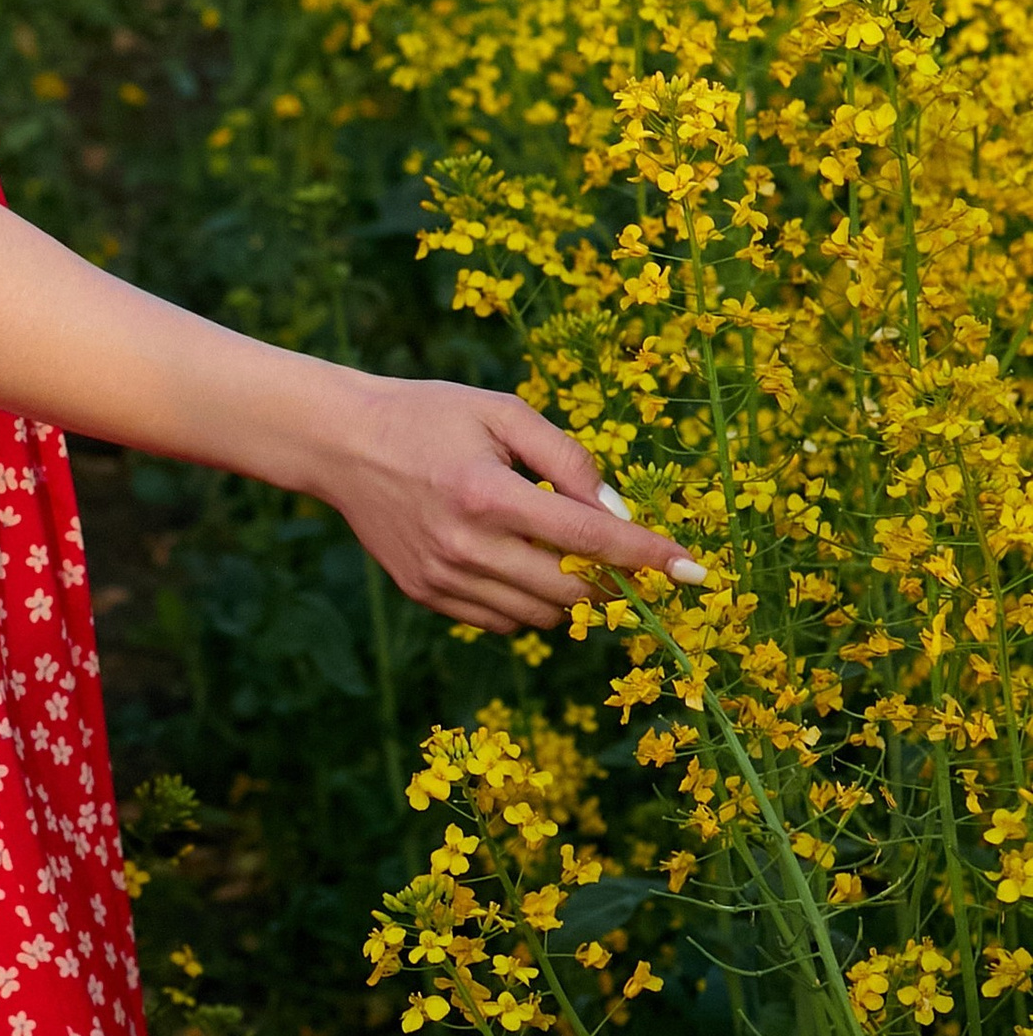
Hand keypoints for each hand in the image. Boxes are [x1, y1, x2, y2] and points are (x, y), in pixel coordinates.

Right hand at [314, 376, 703, 633]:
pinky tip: (515, 561)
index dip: (649, 557)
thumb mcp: (502, 414)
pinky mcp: (427, 595)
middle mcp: (466, 546)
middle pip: (573, 592)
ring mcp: (444, 578)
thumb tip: (618, 516)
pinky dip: (527, 602)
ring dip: (571, 593)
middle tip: (621, 554)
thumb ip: (566, 460)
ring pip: (542, 615)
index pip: (590, 542)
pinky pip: (502, 621)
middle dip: (613, 579)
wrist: (341, 442)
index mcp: (488, 494)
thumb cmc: (428, 415)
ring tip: (558, 549)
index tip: (695, 570)